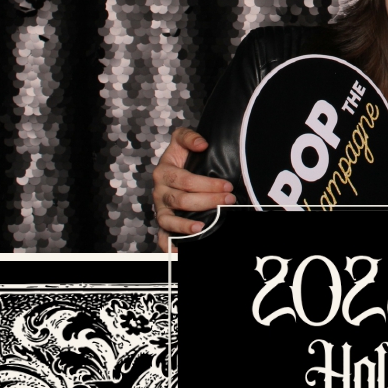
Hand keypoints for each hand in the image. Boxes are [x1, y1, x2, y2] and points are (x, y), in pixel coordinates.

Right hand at [152, 127, 234, 248]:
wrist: (173, 169)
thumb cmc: (181, 156)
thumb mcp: (181, 140)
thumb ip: (188, 137)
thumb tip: (202, 144)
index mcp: (163, 171)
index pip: (184, 180)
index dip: (206, 184)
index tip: (227, 186)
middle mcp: (159, 191)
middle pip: (181, 200)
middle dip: (207, 201)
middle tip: (228, 200)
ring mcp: (160, 209)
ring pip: (169, 219)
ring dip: (186, 225)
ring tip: (202, 227)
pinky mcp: (162, 223)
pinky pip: (162, 237)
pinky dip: (169, 245)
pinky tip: (181, 251)